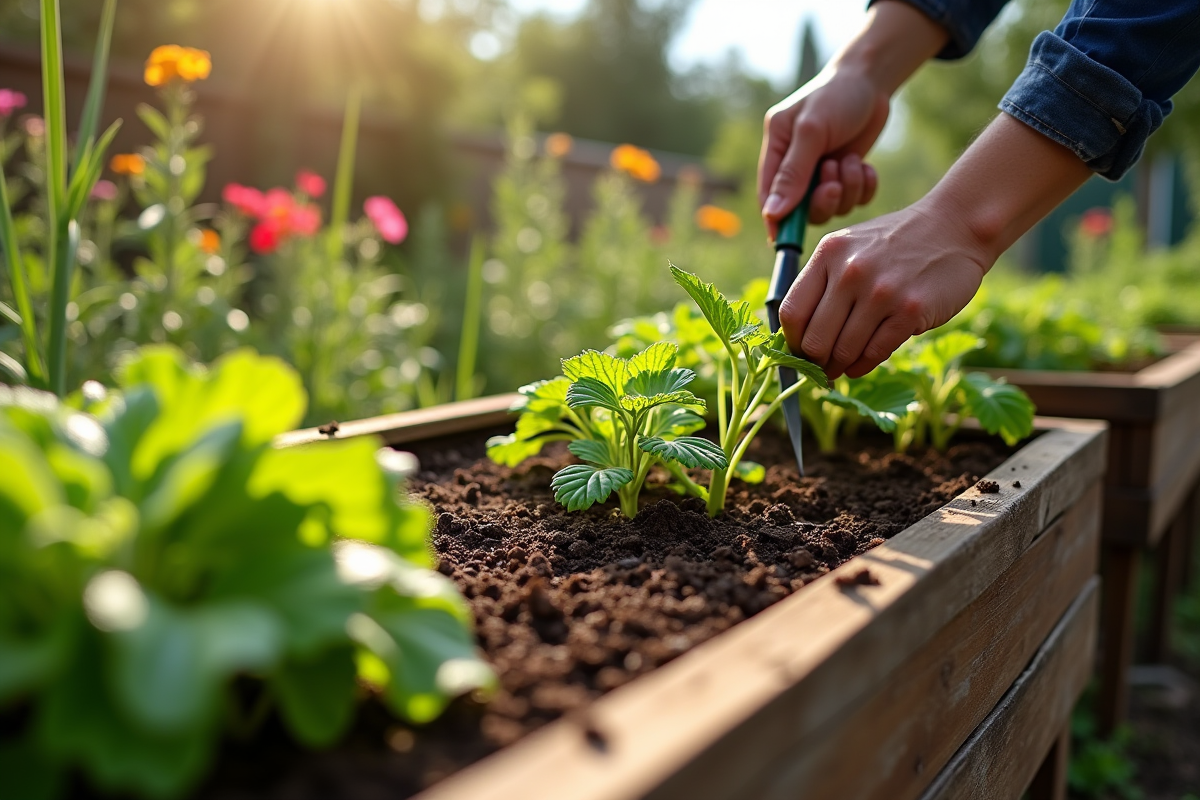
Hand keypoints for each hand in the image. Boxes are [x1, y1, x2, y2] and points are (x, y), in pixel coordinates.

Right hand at [757, 1, 951, 237]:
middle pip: (801, 208)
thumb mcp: (812, 132)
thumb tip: (772, 213)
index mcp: (777, 149)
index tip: (783, 240)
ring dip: (846, 190)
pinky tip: (865, 167)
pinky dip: (862, 188)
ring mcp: (822, 171)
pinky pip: (854, 200)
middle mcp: (796, 164)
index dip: (775, 219)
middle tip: (834, 185)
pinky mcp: (847, 173)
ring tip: (851, 161)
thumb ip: (793, 173)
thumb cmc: (836, 96)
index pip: (768, 195)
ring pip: (831, 206)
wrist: (872, 79)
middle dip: (821, 201)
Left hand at [778, 199, 990, 378]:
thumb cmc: (895, 244)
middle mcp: (851, 271)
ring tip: (839, 369)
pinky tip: (859, 366)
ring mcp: (881, 292)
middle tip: (819, 368)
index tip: (799, 351)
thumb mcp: (850, 247)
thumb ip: (823, 281)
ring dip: (838, 367)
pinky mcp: (910, 310)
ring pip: (843, 351)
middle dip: (814, 362)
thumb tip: (798, 335)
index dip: (791, 341)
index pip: (791, 313)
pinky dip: (861, 366)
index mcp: (829, 254)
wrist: (955, 227)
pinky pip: (874, 353)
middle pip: (814, 339)